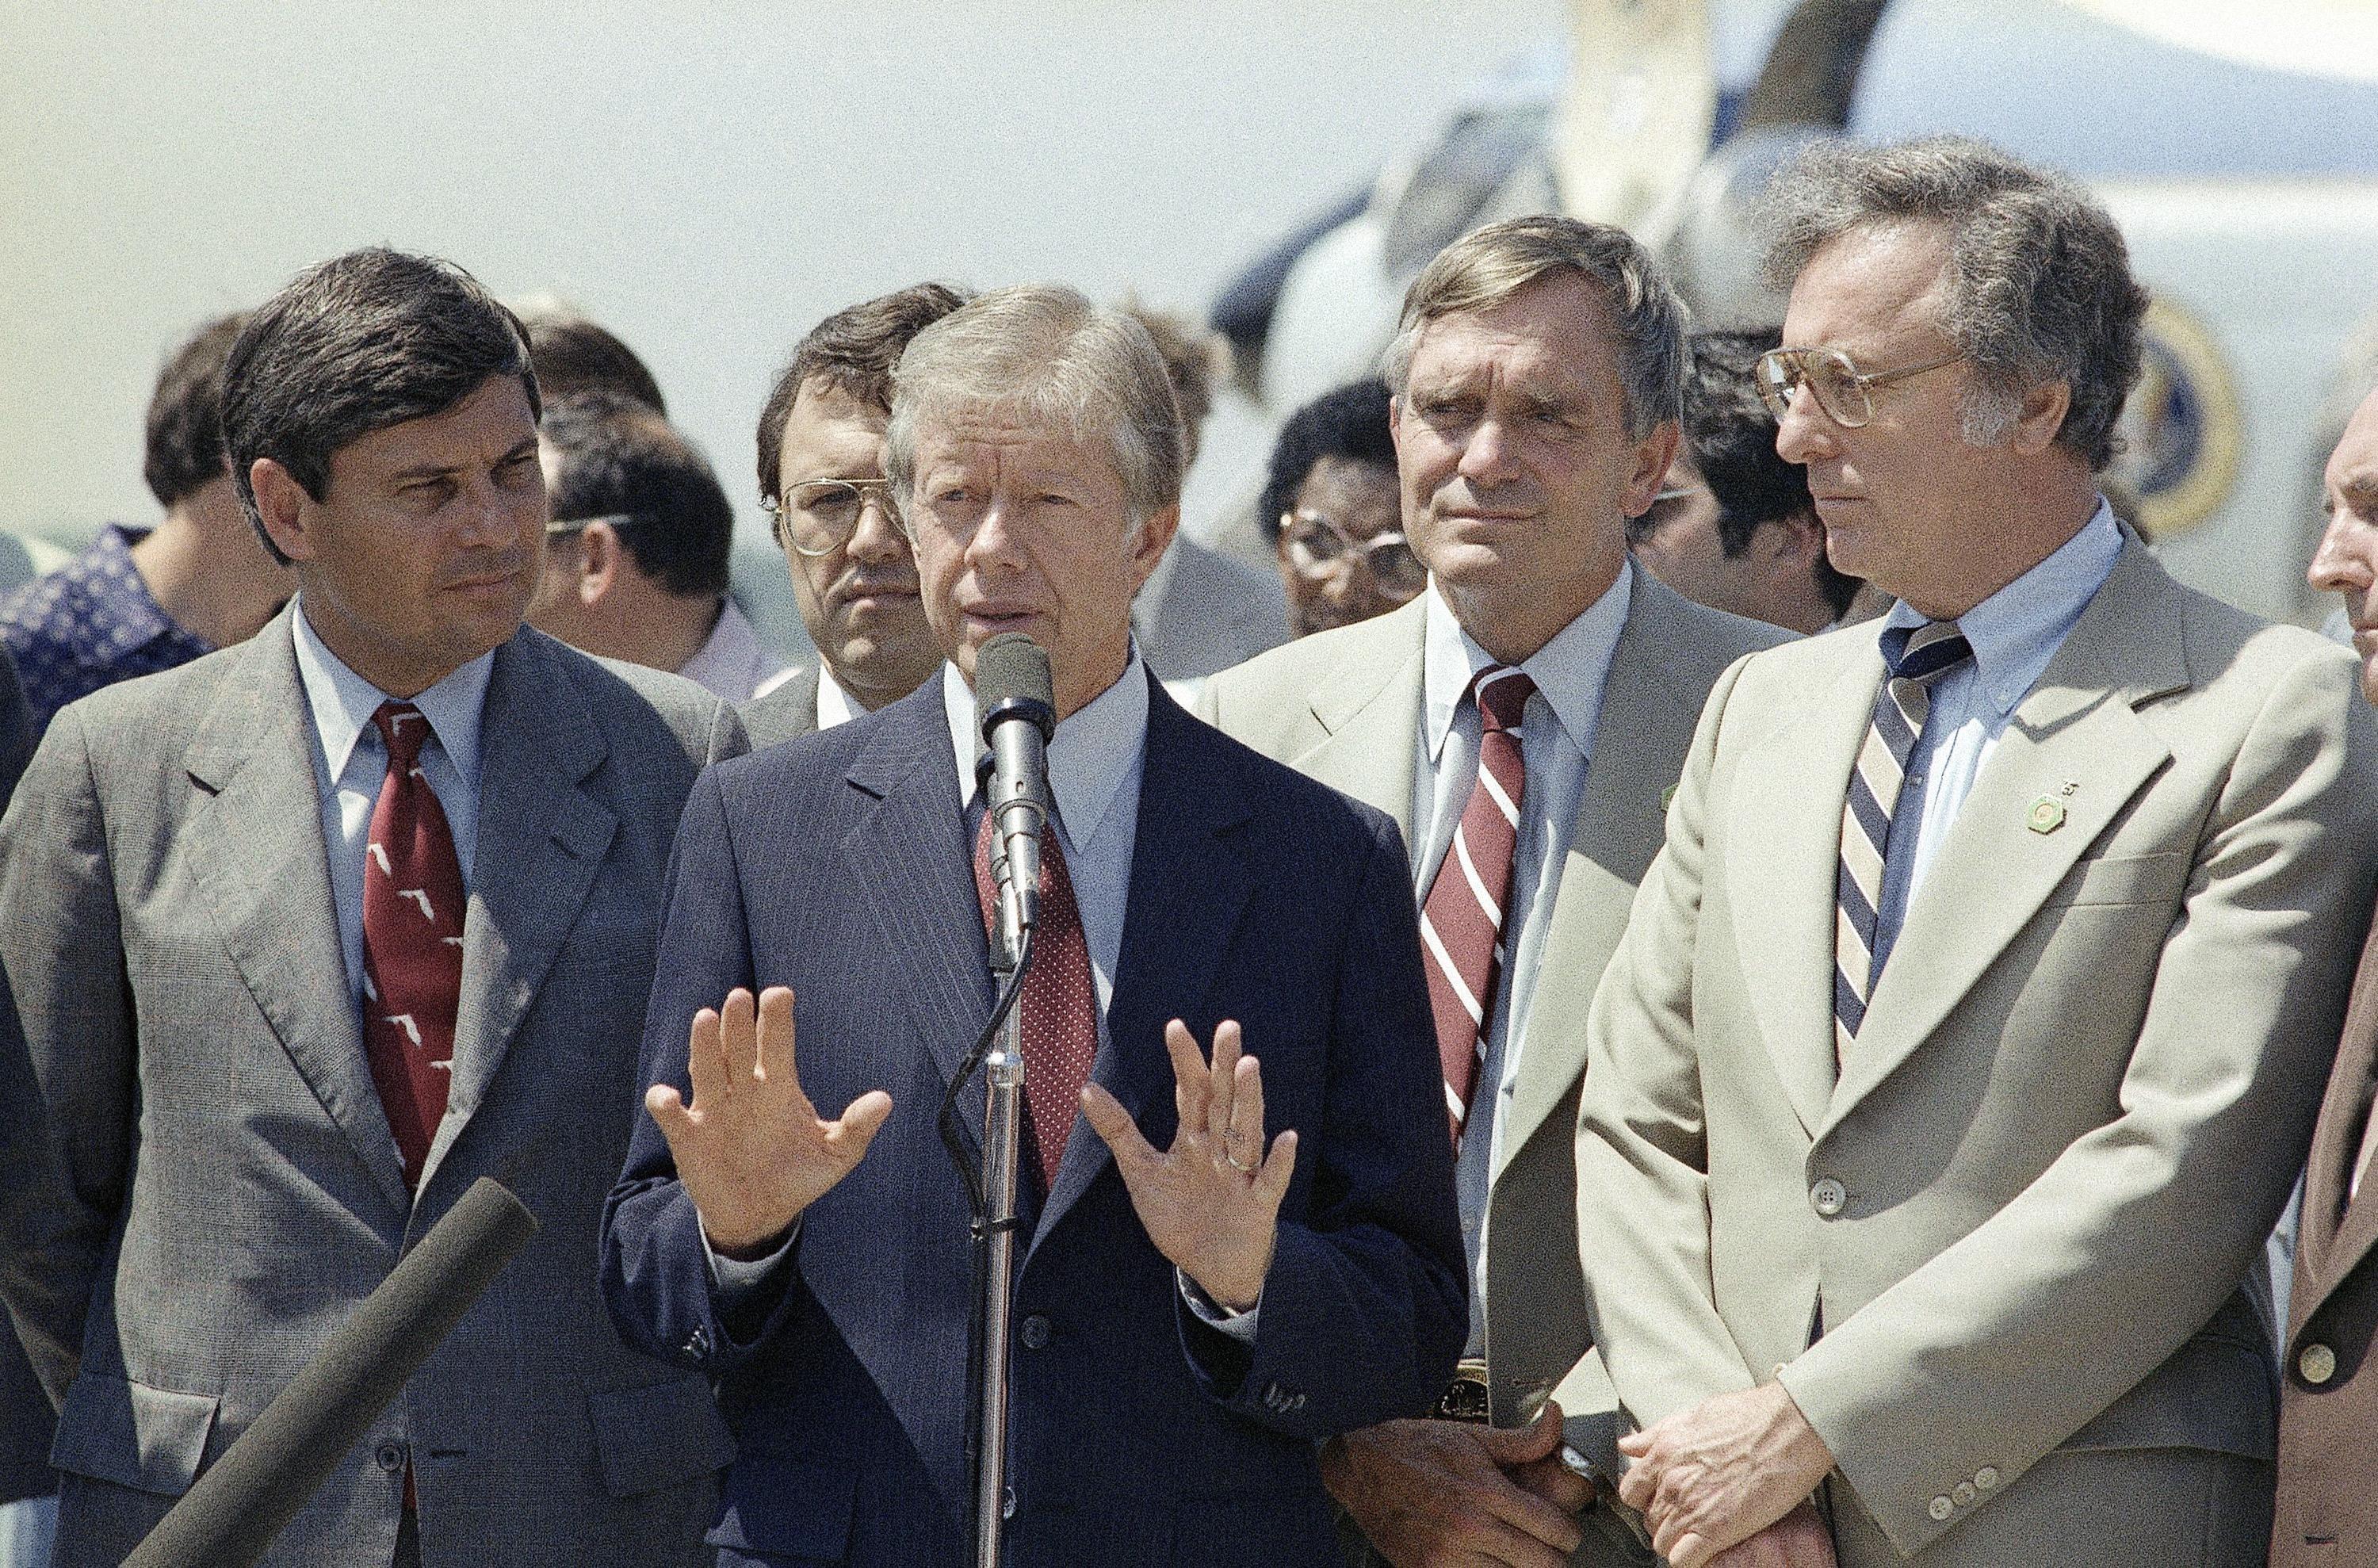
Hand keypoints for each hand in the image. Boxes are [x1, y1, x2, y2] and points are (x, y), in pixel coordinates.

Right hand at [644, 986, 892, 1256]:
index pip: (778, 1045)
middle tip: (740, 997)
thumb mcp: (836, 1156)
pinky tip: (667, 1096)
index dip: (777, 1020)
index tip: (780, 994)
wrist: (761, 1216)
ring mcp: (715, 1110)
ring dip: (705, 1046)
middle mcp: (745, 1090)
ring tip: (705, 1018)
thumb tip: (885, 1100)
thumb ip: (857, 1127)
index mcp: (779, 1088)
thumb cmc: (798, 1176)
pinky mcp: (690, 1137)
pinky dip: (665, 1104)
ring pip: (707, 1070)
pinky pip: (673, 1116)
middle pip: (740, 1049)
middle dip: (739, 1024)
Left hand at [1079, 1019, 1292, 1310]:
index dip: (1184, 1062)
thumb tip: (1085, 1088)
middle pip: (1223, 1101)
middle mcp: (1220, 1147)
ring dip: (1249, 1100)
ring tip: (1249, 1066)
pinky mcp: (1258, 1204)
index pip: (1190, 1092)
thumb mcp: (1141, 1172)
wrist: (1209, 1266)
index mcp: (1193, 1137)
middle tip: (1228, 1028)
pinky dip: (1279, 1162)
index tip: (1175, 1027)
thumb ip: (1119, 1130)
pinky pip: (1271, 1181)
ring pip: (1246, 1131)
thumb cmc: (1178, 1215)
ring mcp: (1241, 1174)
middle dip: (1224, 1066)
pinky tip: (1286, 1137)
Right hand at [1320, 1405, 1585, 1566]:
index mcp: (1486, 1492)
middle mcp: (1470, 1528)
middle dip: (1552, 1555)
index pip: (1554, 1529)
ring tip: (1513, 1550)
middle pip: (1543, 1564)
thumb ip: (1522, 1440)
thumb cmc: (1415, 1448)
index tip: (1563, 1530)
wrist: (1360, 1465)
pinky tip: (1485, 1557)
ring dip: (1519, 1567)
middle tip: (1545, 1545)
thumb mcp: (1473, 1437)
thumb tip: (1556, 1420)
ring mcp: (1448, 1556)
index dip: (1568, 1532)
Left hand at [1617, 1383, 1833, 1567]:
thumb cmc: (1749, 1417)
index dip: (1645, 1500)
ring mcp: (1691, 1507)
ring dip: (1677, 1542)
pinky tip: (1706, 1550)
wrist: (1787, 1427)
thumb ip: (1656, 1434)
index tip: (1661, 1501)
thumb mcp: (1692, 1415)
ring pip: (1662, 1542)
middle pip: (1649, 1520)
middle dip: (1665, 1522)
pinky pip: (1683, 1560)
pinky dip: (1691, 1560)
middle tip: (1688, 1518)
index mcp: (1664, 1453)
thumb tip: (1629, 1444)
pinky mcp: (1716, 1529)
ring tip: (1699, 1535)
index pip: (1631, 1492)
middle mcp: (1671, 1481)